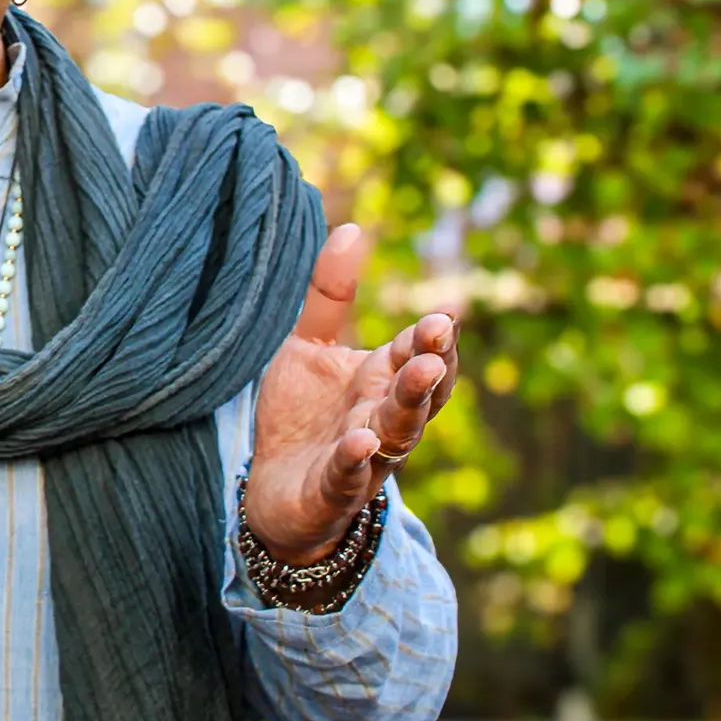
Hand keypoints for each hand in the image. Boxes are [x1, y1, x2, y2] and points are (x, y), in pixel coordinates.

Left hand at [245, 223, 459, 563]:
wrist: (270, 493)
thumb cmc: (300, 416)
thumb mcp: (308, 347)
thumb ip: (329, 295)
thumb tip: (351, 227)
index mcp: (381, 379)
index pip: (420, 353)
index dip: (436, 335)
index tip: (449, 310)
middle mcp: (382, 416)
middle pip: (420, 391)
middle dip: (433, 363)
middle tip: (440, 334)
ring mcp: (363, 457)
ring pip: (396, 432)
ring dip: (409, 403)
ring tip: (419, 373)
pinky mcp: (331, 490)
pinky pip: (348, 476)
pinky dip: (356, 460)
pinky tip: (360, 441)